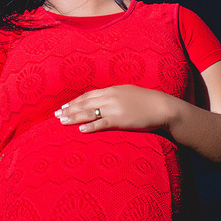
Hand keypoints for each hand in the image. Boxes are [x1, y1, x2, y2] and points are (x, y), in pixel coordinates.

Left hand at [56, 85, 177, 133]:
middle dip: (70, 109)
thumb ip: (116, 96)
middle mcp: (111, 97)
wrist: (163, 108)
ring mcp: (115, 108)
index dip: (75, 101)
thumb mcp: (130, 94)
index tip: (64, 106)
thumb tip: (105, 101)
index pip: (89, 95)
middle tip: (56, 114)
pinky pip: (102, 123)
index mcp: (113, 90)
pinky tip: (81, 130)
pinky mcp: (121, 120)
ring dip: (74, 117)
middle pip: (85, 103)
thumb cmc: (148, 102)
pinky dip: (90, 126)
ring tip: (62, 121)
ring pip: (89, 112)